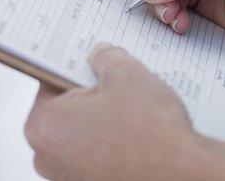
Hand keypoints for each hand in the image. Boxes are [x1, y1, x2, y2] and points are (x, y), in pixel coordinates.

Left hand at [25, 44, 202, 180]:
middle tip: (118, 84)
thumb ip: (106, 57)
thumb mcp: (126, 73)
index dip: (75, 65)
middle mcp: (48, 157)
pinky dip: (113, 140)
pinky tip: (137, 131)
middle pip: (66, 108)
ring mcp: (68, 176)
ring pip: (84, 131)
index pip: (50, 80)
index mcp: (44, 126)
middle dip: (90, 94)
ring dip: (104, 118)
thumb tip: (101, 56)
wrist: (181, 174)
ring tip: (134, 110)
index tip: (89, 61)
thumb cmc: (150, 135)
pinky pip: (97, 152)